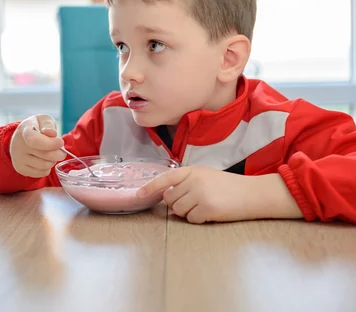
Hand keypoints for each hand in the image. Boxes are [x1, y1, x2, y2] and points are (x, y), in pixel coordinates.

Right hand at [10, 114, 66, 177]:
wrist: (20, 138)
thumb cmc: (35, 127)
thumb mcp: (42, 120)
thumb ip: (48, 125)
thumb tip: (52, 133)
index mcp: (24, 131)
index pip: (34, 140)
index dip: (51, 143)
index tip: (60, 142)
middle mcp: (18, 146)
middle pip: (44, 155)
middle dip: (58, 153)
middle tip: (61, 150)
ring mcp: (18, 159)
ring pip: (45, 165)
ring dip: (53, 161)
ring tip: (51, 154)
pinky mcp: (21, 169)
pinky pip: (42, 173)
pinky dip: (47, 168)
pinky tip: (44, 160)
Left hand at [137, 166, 302, 223]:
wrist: (253, 194)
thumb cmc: (229, 186)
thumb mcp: (206, 176)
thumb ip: (187, 181)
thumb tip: (167, 194)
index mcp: (192, 171)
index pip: (165, 178)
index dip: (150, 187)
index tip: (138, 195)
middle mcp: (194, 181)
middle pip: (170, 199)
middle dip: (178, 204)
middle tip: (195, 202)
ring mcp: (200, 194)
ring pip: (178, 211)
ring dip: (188, 213)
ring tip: (204, 206)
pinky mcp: (207, 209)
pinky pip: (191, 220)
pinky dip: (198, 220)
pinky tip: (211, 213)